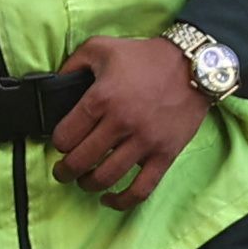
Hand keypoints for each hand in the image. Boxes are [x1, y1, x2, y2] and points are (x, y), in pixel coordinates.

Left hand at [51, 34, 209, 212]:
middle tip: (62, 171)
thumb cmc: (144, 56)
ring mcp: (144, 142)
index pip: (65, 136)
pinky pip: (141, 188)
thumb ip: (72, 64)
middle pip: (80, 161)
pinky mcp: (165, 154)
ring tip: (84, 181)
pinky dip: (122, 201)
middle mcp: (120, 123)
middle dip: (64, 170)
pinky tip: (110, 200)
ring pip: (106, 177)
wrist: (192, 64)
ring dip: (88, 184)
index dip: (57, 143)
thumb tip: (54, 85)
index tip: (61, 143)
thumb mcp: (100, 47)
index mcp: (100, 98)